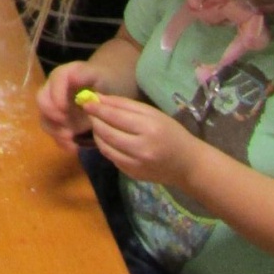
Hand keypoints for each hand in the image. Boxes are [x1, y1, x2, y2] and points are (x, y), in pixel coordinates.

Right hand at [36, 61, 105, 152]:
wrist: (106, 88)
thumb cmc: (103, 80)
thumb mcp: (98, 74)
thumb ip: (85, 74)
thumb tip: (72, 77)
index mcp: (62, 76)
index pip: (53, 83)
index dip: (56, 96)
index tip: (64, 109)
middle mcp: (53, 91)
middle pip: (42, 101)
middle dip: (52, 115)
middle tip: (67, 123)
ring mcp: (55, 109)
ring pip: (45, 120)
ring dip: (56, 132)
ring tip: (71, 140)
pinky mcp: (60, 123)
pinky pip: (54, 134)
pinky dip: (62, 142)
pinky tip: (74, 148)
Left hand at [85, 95, 200, 188]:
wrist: (187, 165)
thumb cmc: (172, 133)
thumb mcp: (152, 113)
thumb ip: (124, 105)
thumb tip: (99, 99)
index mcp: (148, 129)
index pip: (115, 117)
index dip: (98, 109)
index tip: (86, 101)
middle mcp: (140, 149)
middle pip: (106, 133)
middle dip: (95, 121)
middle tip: (91, 112)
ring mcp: (135, 164)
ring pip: (105, 147)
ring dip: (97, 134)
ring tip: (98, 124)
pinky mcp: (132, 174)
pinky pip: (111, 158)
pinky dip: (106, 146)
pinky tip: (109, 138)